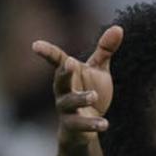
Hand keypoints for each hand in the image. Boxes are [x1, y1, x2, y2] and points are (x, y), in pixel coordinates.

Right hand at [32, 26, 123, 146]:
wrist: (85, 127)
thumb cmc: (89, 92)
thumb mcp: (98, 70)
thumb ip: (105, 50)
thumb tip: (119, 28)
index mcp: (67, 74)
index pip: (57, 60)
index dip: (47, 52)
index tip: (36, 45)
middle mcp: (62, 90)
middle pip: (60, 80)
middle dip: (64, 72)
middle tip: (71, 62)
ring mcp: (65, 109)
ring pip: (69, 103)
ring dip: (81, 98)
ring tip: (94, 96)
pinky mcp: (72, 126)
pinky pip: (80, 125)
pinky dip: (92, 124)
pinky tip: (105, 124)